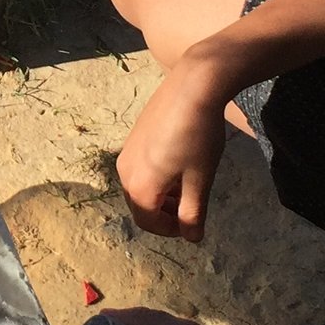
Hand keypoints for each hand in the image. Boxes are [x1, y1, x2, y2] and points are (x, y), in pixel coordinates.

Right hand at [116, 56, 234, 240]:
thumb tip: (191, 238)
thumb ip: (193, 213)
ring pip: (140, 186)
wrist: (192, 87)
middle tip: (191, 207)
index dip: (171, 230)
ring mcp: (126, 152)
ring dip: (161, 194)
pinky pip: (139, 167)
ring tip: (188, 184)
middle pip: (141, 205)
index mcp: (140, 187)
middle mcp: (125, 172)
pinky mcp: (132, 136)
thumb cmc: (198, 137)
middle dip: (165, 213)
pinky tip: (179, 161)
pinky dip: (156, 176)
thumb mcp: (200, 180)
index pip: (149, 223)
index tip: (192, 225)